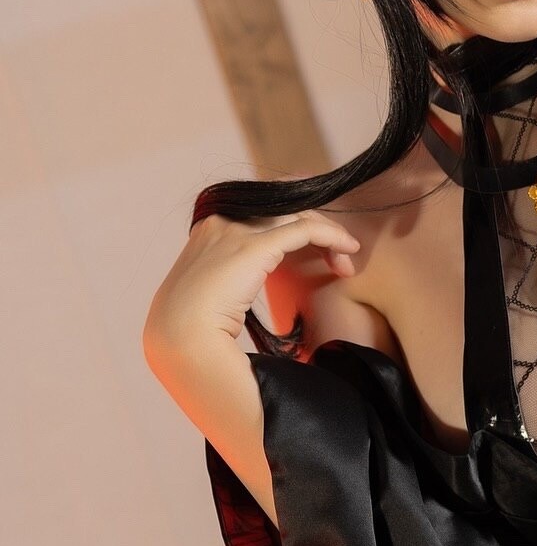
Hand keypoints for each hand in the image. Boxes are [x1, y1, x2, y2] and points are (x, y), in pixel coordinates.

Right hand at [142, 208, 360, 357]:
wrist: (179, 337)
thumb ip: (227, 280)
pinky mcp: (253, 246)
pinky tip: (349, 250)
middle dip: (316, 228)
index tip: (317, 244)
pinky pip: (305, 230)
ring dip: (328, 235)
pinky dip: (331, 236)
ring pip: (297, 214)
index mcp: (208, 231)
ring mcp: (235, 230)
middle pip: (283, 207)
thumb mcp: (209, 296)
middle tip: (339, 259)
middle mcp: (220, 222)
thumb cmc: (193, 330)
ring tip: (345, 263)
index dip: (295, 222)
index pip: (262, 210)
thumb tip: (236, 292)